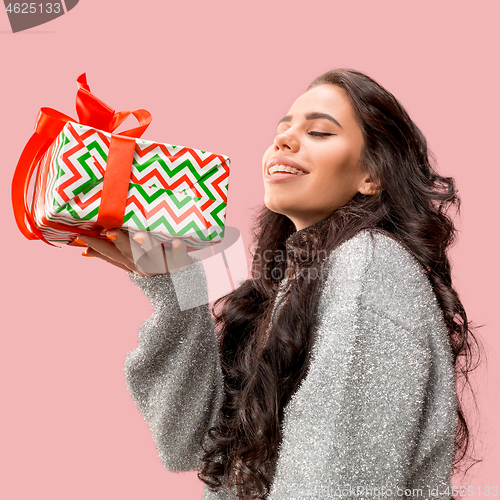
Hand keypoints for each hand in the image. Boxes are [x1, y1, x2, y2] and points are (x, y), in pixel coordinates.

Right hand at [71, 229, 193, 275]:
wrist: (184, 298)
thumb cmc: (155, 274)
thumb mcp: (132, 266)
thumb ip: (112, 257)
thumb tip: (84, 251)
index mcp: (133, 266)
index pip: (113, 255)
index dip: (97, 247)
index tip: (80, 236)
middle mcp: (146, 267)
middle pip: (131, 254)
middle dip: (119, 243)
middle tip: (107, 232)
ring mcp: (164, 266)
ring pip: (154, 255)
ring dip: (147, 245)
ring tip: (139, 235)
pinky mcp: (181, 264)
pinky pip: (181, 256)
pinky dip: (179, 249)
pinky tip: (178, 240)